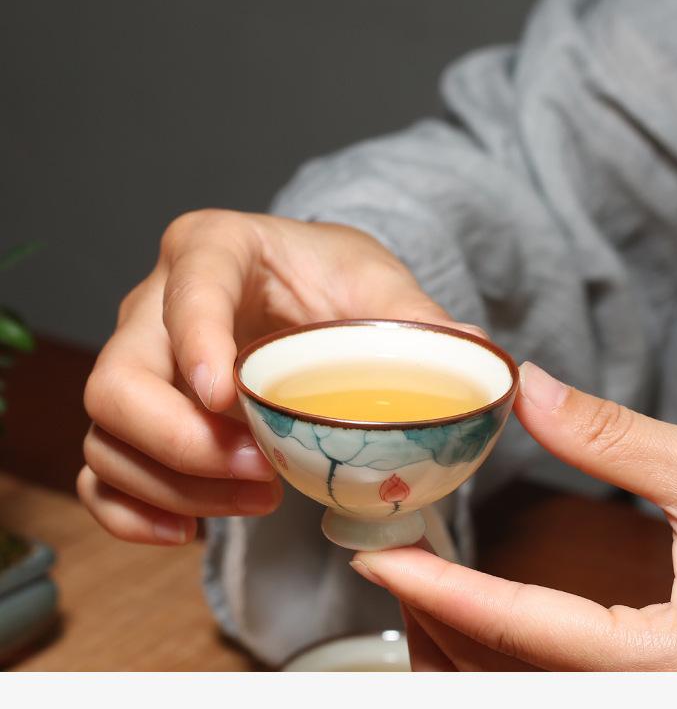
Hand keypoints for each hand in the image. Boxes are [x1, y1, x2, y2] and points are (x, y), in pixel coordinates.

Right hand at [79, 209, 472, 544]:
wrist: (299, 291)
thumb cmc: (330, 277)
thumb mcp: (377, 283)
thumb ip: (415, 318)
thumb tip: (470, 351)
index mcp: (214, 250)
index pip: (189, 288)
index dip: (197, 341)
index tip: (226, 398)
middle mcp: (156, 305)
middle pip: (118, 382)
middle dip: (184, 443)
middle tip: (262, 474)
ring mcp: (140, 363)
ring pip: (108, 436)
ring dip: (176, 485)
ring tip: (258, 501)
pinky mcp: (139, 415)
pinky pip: (101, 471)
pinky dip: (133, 511)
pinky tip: (187, 531)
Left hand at [351, 361, 676, 670]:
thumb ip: (615, 438)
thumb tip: (528, 386)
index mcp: (665, 663)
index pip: (517, 626)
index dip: (434, 591)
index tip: (377, 559)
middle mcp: (645, 699)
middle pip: (495, 675)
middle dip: (427, 621)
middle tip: (383, 558)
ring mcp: (641, 701)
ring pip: (508, 691)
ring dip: (449, 643)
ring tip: (412, 581)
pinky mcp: (642, 690)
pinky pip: (536, 688)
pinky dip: (485, 656)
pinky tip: (467, 613)